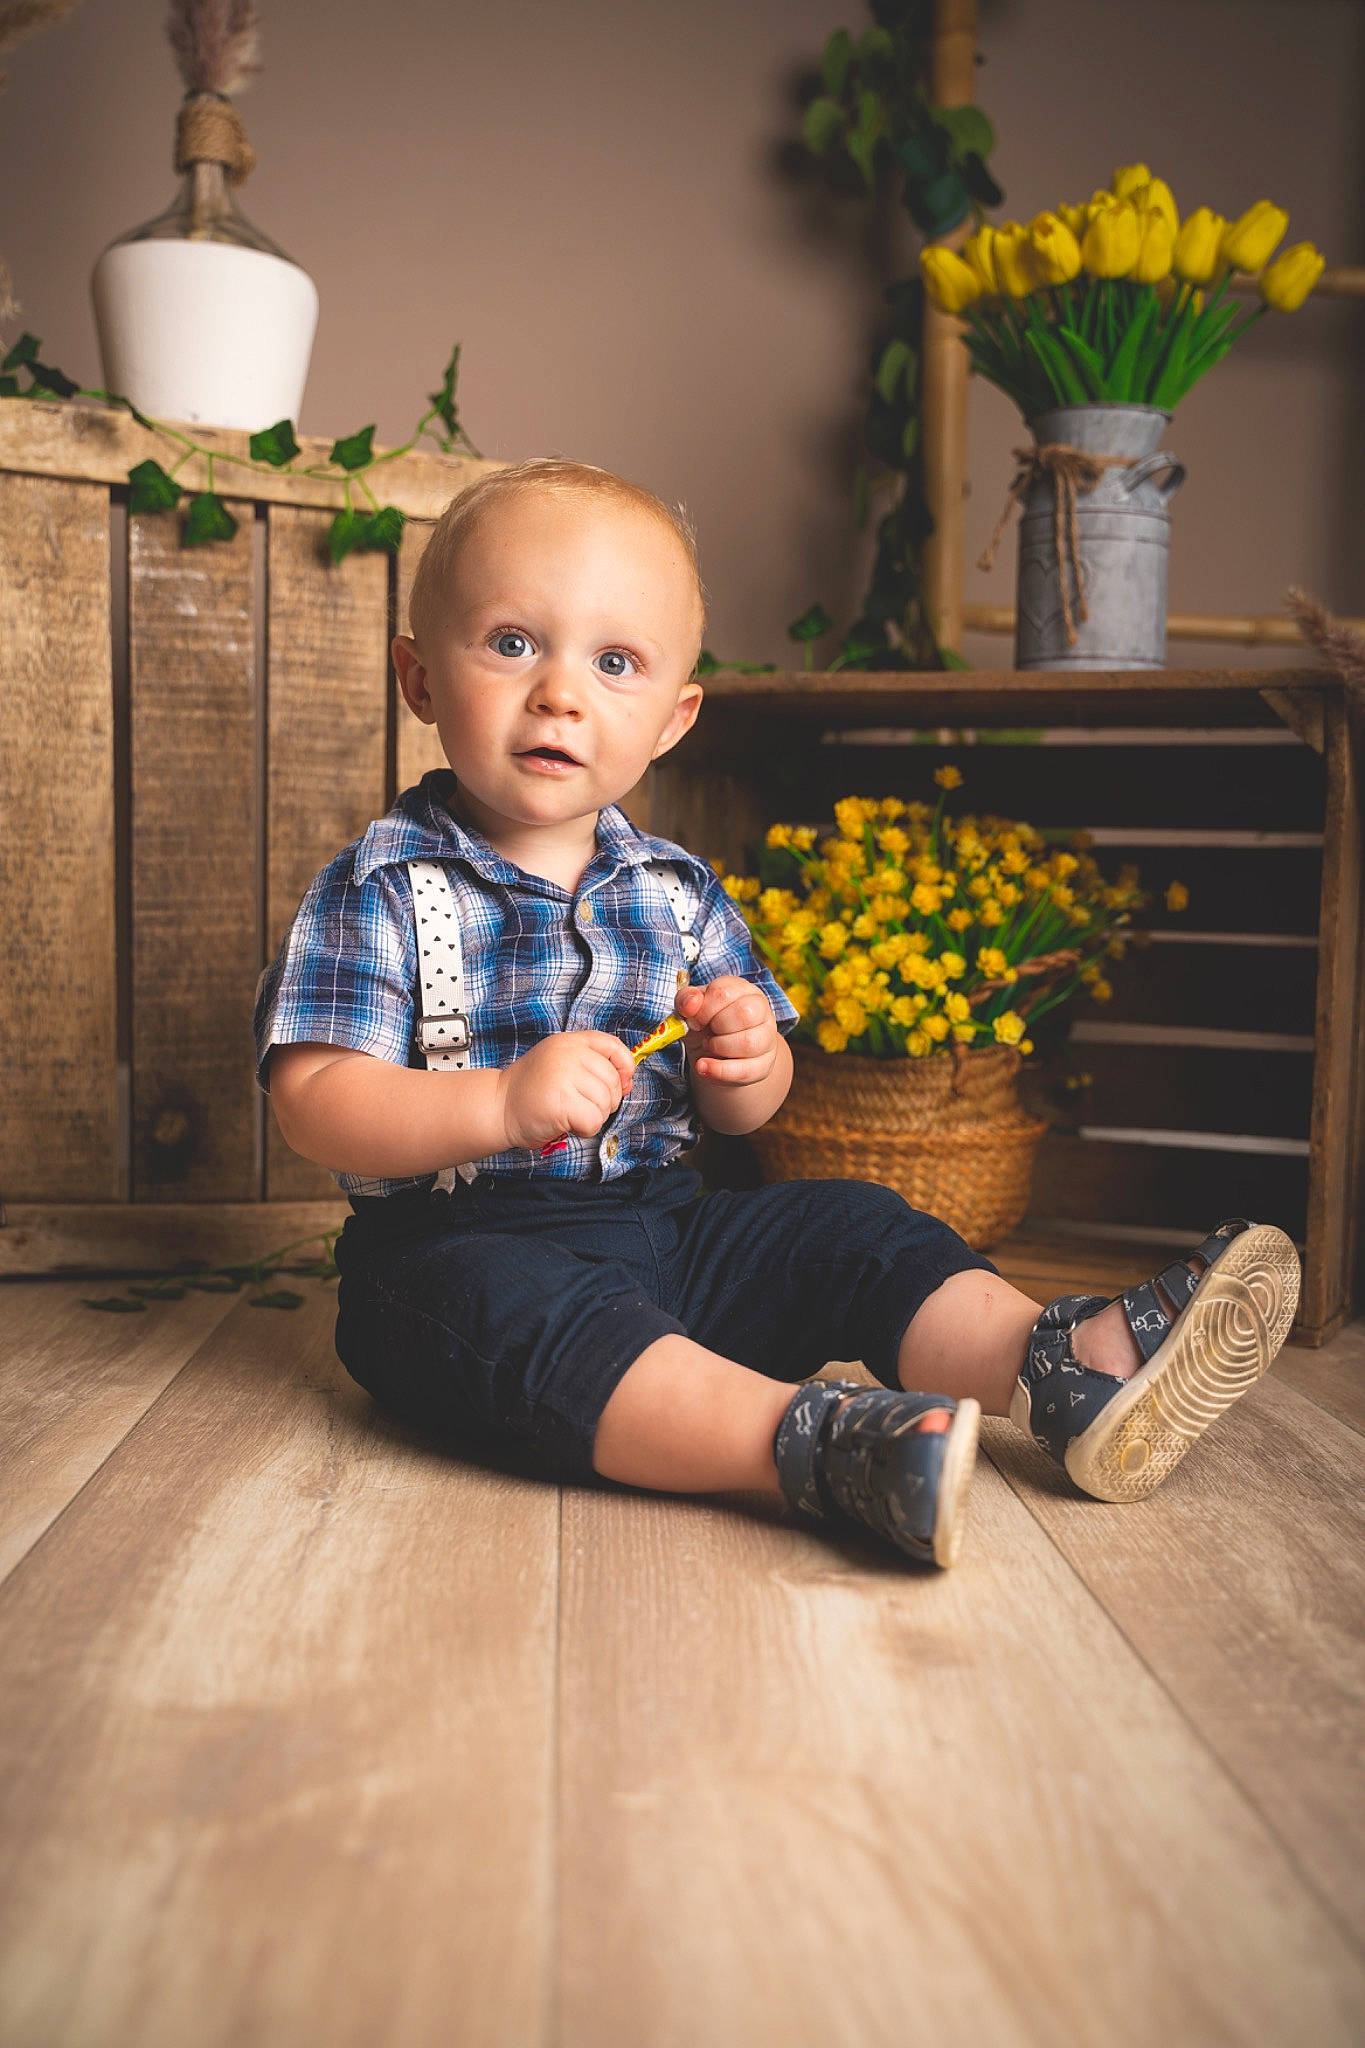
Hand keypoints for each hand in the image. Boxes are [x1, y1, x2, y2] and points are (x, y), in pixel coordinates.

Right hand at [498, 1031, 634, 1150]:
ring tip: (571, 1114)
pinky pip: (594, 1120)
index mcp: (569, 1042)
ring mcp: (563, 1075)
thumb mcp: (560, 1064)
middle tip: (583, 1106)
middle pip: (613, 1080)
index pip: (613, 1045)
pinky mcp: (561, 1101)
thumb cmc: (531, 1091)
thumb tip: (627, 1082)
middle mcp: (568, 1054)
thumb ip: (591, 1067)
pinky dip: (586, 1129)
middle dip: (606, 1101)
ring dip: (594, 1116)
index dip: (625, 1066)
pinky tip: (569, 1124)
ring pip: (606, 1102)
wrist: (497, 1107)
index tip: (622, 1082)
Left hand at [675, 977, 778, 1085]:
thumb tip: (690, 1004)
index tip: (694, 1020)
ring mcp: (766, 1037)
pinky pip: (746, 1070)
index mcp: (741, 989)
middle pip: (744, 1014)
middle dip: (716, 1026)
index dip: (703, 1009)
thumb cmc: (705, 1026)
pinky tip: (704, 1066)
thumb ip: (686, 1001)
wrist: (716, 1055)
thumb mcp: (691, 1010)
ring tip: (709, 1047)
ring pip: (749, 1043)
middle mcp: (760, 1009)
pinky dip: (720, 1070)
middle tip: (705, 1033)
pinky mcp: (765, 1063)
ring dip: (719, 1047)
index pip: (725, 992)